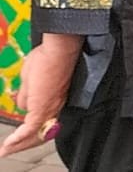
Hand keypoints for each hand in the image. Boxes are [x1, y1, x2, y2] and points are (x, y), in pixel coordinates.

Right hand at [0, 33, 80, 156]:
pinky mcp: (43, 107)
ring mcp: (50, 107)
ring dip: (19, 144)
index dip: (31, 132)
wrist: (58, 49)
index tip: (19, 138)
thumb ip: (27, 94)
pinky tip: (8, 144)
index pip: (43, 122)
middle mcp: (55, 106)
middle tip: (9, 149)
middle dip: (23, 143)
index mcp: (54, 99)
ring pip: (36, 134)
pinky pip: (29, 129)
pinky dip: (18, 139)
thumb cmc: (49, 57)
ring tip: (6, 150)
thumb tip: (21, 104)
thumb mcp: (31, 79)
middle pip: (40, 132)